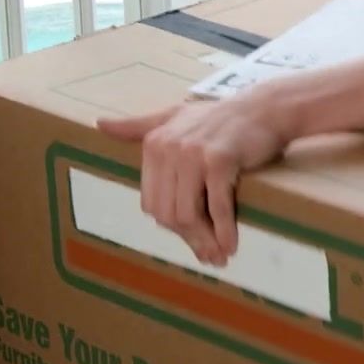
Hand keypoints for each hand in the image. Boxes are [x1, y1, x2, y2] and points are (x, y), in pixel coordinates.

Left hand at [96, 96, 291, 265]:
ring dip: (206, 241)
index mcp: (154, 143)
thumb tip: (99, 124)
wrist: (264, 108)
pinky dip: (224, 231)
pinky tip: (231, 245)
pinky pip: (217, 207)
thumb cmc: (221, 117)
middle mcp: (169, 148)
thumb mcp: (174, 115)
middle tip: (207, 255)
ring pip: (189, 214)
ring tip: (220, 255)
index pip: (152, 201)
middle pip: (169, 212)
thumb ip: (137, 125)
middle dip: (189, 239)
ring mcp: (194, 155)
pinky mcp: (220, 161)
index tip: (190, 237)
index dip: (170, 226)